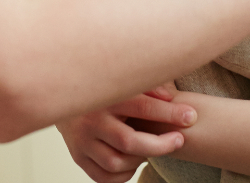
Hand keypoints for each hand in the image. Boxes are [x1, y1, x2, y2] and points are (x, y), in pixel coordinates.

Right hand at [56, 85, 194, 182]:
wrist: (58, 89)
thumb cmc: (100, 84)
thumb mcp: (121, 78)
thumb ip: (147, 86)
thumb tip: (171, 98)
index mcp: (103, 95)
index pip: (142, 106)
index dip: (170, 113)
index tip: (191, 117)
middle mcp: (90, 119)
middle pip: (130, 142)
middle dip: (160, 144)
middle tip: (179, 140)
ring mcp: (81, 140)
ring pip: (117, 162)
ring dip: (140, 160)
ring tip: (150, 148)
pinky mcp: (77, 156)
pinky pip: (104, 177)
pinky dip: (123, 174)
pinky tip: (132, 161)